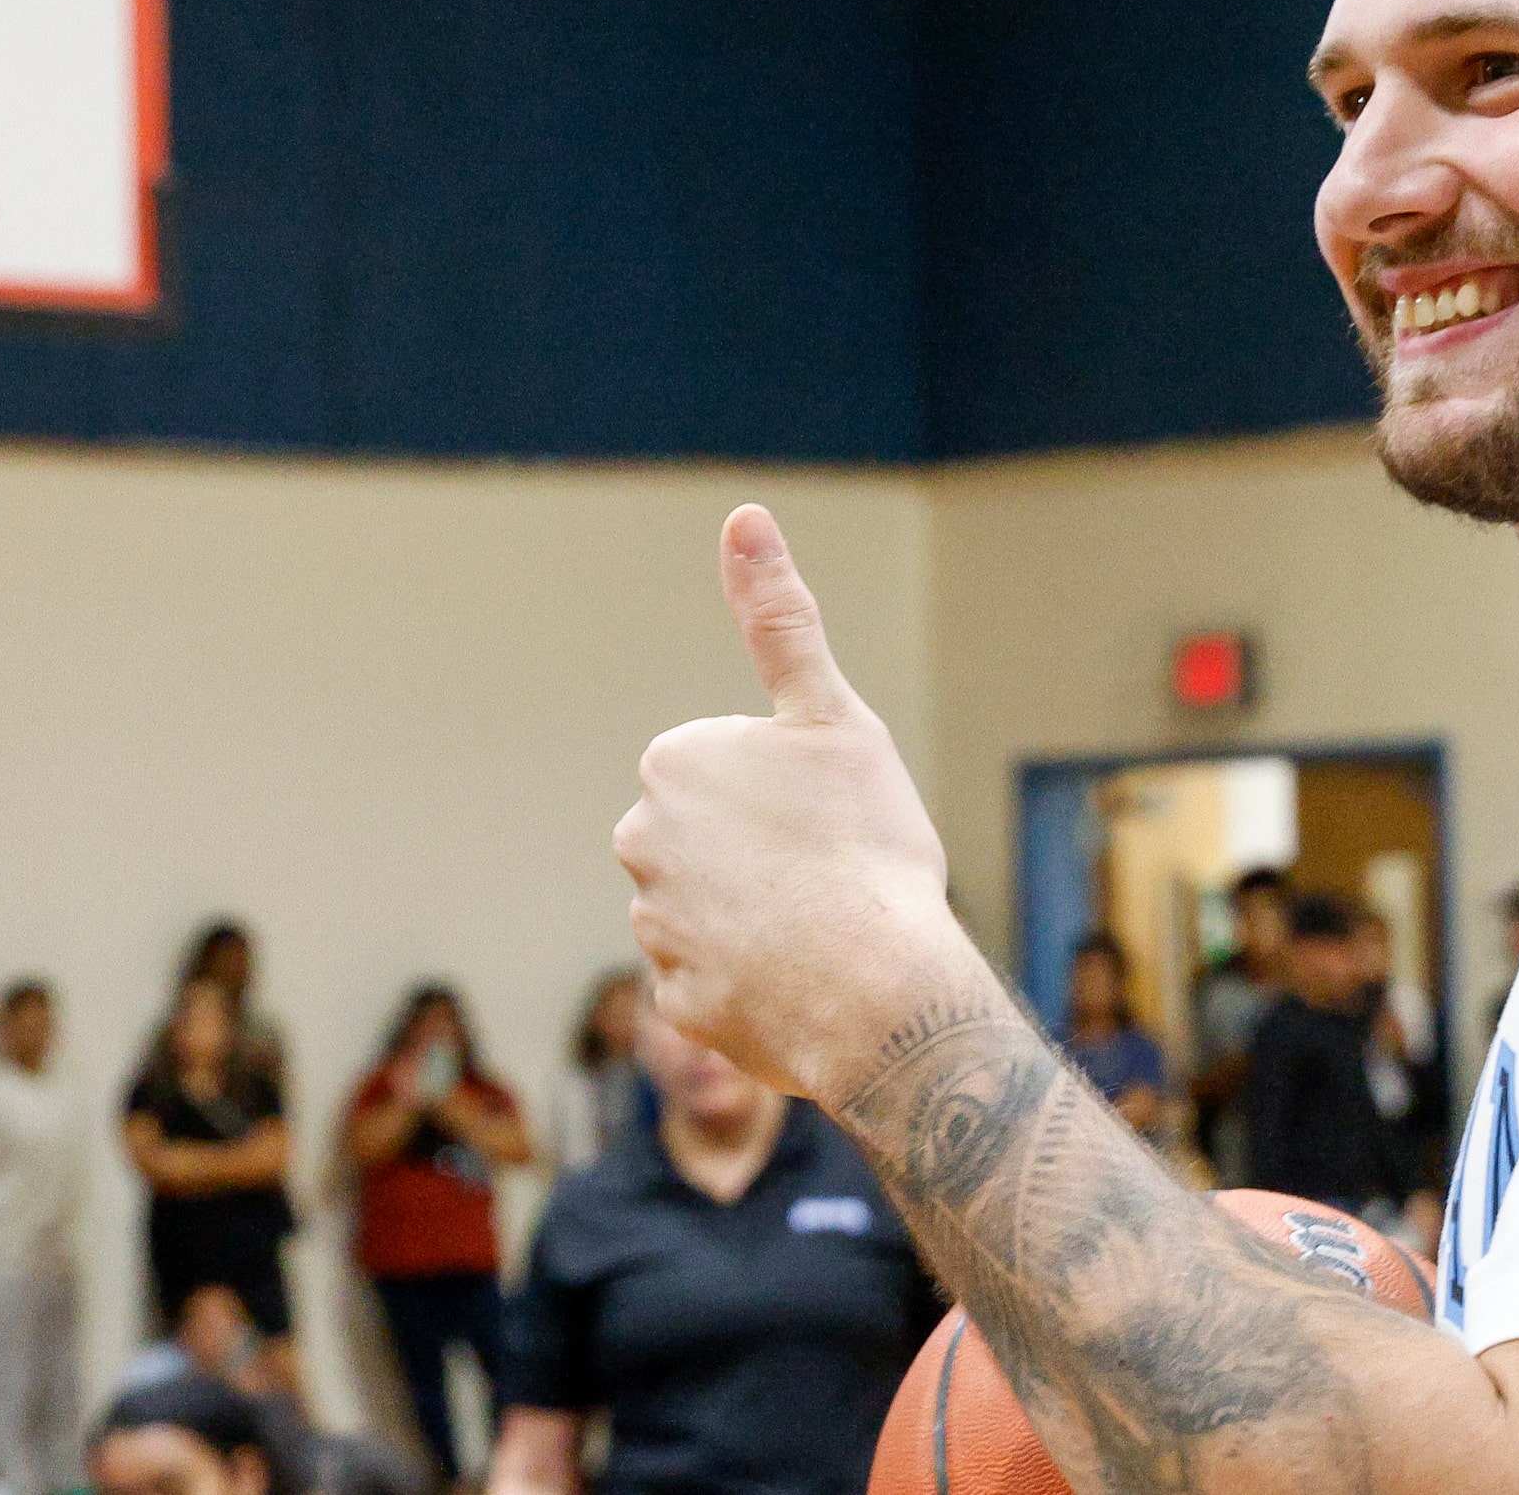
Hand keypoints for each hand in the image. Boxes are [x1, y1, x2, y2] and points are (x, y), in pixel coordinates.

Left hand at [615, 506, 976, 1097]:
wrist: (876, 987)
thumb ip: (780, 620)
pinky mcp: (679, 1003)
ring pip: (718, 909)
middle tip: (831, 869)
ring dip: (764, 917)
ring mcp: (656, 930)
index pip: (730, 766)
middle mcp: (642, 843)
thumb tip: (745, 516)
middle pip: (716, 838)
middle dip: (766, 852)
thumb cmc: (863, 843)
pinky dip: (759, 979)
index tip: (827, 812)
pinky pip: (722, 978)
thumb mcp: (833, 716)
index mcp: (675, 764)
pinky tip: (806, 978)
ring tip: (826, 928)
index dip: (789, 788)